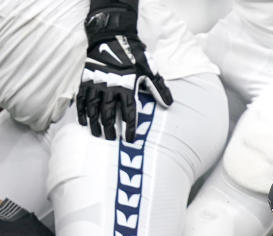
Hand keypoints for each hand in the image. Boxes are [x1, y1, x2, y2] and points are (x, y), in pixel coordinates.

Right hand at [78, 5, 172, 141]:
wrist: (112, 37)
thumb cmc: (133, 55)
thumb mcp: (150, 71)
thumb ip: (159, 88)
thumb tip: (169, 104)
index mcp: (126, 87)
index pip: (128, 113)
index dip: (129, 128)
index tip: (130, 139)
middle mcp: (110, 88)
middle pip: (109, 114)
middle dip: (110, 128)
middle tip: (111, 139)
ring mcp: (96, 84)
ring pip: (93, 108)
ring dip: (94, 123)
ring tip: (96, 134)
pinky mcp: (85, 79)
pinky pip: (82, 98)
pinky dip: (81, 111)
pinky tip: (83, 121)